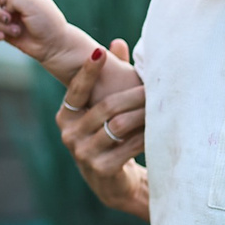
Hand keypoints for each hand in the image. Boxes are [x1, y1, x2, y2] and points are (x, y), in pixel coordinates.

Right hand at [0, 0, 66, 62]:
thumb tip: (3, 7)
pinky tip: (1, 37)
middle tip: (9, 19)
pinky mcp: (5, 31)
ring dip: (1, 25)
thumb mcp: (33, 4)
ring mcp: (9, 17)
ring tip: (17, 31)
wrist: (53, 45)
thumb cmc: (47, 22)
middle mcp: (15, 2)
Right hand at [55, 42, 148, 210]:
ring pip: (119, 125)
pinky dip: (145, 134)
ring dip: (142, 113)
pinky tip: (158, 127)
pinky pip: (129, 146)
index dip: (87, 72)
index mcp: (66, 117)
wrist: (113, 182)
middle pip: (105, 107)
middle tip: (153, 85)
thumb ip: (110, 77)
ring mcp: (83, 154)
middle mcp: (69, 135)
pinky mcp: (101, 169)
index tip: (100, 53)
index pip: (76, 90)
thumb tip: (117, 42)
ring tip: (159, 104)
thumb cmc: (109, 137)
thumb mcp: (105, 108)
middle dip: (132, 94)